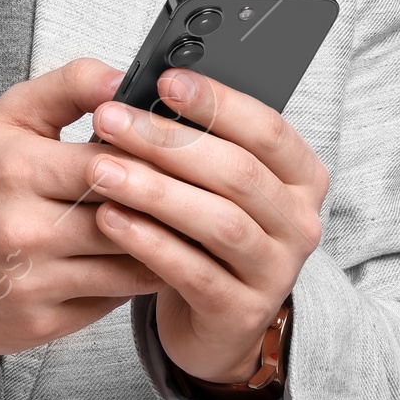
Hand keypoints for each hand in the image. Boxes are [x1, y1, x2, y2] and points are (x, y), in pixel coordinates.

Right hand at [0, 59, 165, 355]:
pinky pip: (114, 300)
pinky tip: (150, 257)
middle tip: (205, 191)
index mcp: (15, 169)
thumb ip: (70, 87)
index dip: (155, 156)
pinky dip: (138, 277)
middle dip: (170, 202)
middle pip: (127, 214)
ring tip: (189, 224)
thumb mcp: (5, 118)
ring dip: (166, 244)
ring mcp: (33, 281)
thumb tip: (126, 79)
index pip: (110, 161)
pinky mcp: (42, 321)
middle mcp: (22, 228)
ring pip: (130, 263)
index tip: (184, 149)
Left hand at [88, 66, 328, 384]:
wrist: (213, 319)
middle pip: (238, 173)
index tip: (165, 80)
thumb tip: (141, 93)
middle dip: (169, 141)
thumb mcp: (211, 181)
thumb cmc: (204, 231)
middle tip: (110, 120)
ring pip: (218, 222)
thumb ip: (194, 139)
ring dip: (154, 190)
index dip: (218, 101)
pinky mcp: (241, 312)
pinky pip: (194, 272)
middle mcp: (299, 223)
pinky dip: (148, 242)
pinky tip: (108, 218)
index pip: (268, 129)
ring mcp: (276, 272)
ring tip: (99, 170)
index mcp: (301, 177)